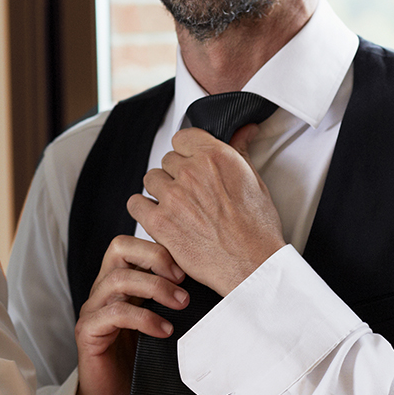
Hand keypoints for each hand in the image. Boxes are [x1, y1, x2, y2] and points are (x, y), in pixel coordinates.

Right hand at [73, 236, 187, 394]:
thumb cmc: (140, 359)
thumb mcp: (159, 319)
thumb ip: (169, 298)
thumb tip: (208, 281)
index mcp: (120, 280)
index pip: (130, 244)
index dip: (158, 248)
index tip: (187, 270)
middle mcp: (103, 289)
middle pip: (119, 248)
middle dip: (155, 258)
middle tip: (183, 282)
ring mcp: (93, 309)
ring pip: (118, 279)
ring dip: (155, 288)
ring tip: (181, 305)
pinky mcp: (88, 332)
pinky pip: (114, 314)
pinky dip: (144, 318)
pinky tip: (164, 330)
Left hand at [129, 124, 285, 296]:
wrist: (253, 264)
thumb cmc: (257, 227)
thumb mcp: (254, 180)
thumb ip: (240, 150)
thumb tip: (244, 130)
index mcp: (215, 156)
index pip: (183, 137)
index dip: (187, 152)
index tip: (192, 164)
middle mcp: (191, 172)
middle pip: (167, 160)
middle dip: (177, 175)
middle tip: (191, 194)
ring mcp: (173, 196)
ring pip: (151, 179)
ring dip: (161, 191)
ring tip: (178, 208)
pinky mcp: (159, 221)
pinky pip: (136, 204)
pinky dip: (144, 210)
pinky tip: (158, 218)